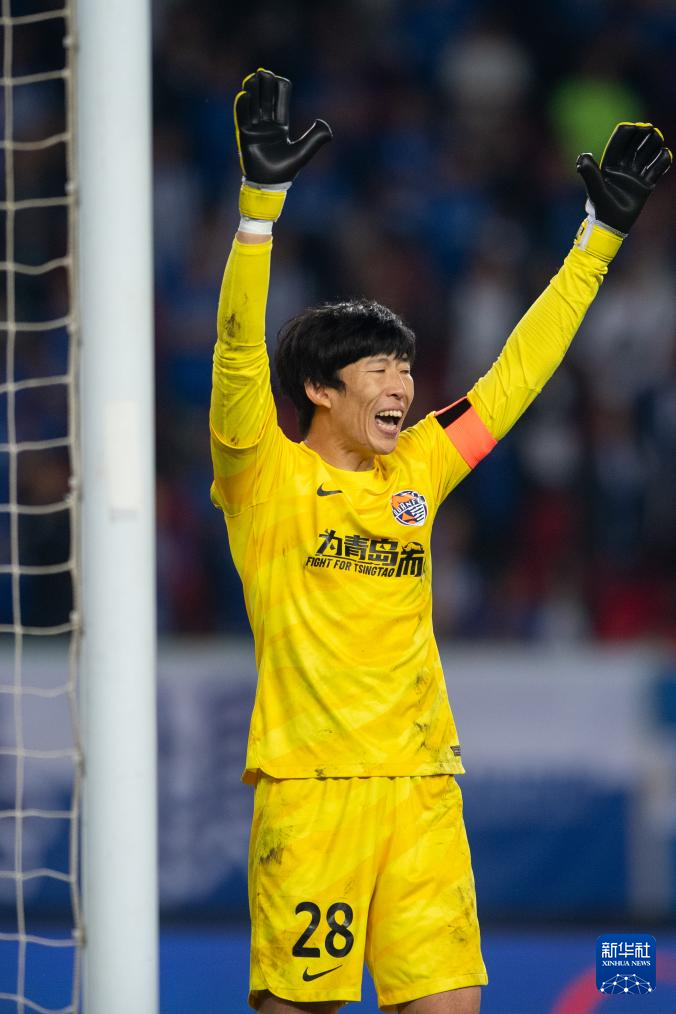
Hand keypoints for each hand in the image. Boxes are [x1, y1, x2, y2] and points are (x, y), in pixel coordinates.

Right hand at [234, 68, 331, 186]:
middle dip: (264, 84)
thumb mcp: (303, 152)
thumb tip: (324, 123)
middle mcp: (267, 124)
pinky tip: (245, 94)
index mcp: (281, 125)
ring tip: (253, 78)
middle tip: (263, 73)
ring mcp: (255, 128)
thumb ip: (316, 138)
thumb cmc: (286, 170)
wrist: (269, 185)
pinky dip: (243, 105)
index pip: (280, 99)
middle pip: (265, 96)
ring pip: (253, 103)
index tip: (277, 79)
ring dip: (253, 89)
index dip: (279, 87)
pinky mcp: (244, 134)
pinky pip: (241, 116)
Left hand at [576, 122, 671, 234]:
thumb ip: (590, 174)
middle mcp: (623, 167)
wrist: (613, 227)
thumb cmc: (601, 210)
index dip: (628, 132)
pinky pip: (657, 168)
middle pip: (636, 144)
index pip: (620, 142)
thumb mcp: (595, 191)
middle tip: (651, 130)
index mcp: (609, 165)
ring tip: (658, 141)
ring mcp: (635, 175)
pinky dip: (663, 160)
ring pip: (648, 153)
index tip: (636, 126)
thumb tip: (582, 157)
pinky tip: (665, 155)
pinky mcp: (646, 184)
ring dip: (654, 144)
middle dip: (644, 134)